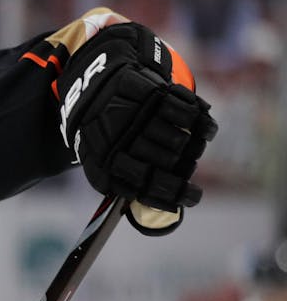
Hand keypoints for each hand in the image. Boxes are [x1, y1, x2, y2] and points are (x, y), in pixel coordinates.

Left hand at [57, 21, 217, 234]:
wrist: (96, 83)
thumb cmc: (106, 132)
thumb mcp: (104, 160)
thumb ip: (128, 185)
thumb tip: (156, 217)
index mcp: (104, 161)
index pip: (141, 186)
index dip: (170, 195)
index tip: (190, 197)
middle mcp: (119, 138)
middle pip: (165, 163)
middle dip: (182, 168)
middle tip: (187, 166)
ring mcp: (136, 114)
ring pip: (178, 141)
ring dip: (192, 147)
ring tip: (191, 147)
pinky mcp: (152, 92)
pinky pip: (187, 114)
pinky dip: (201, 124)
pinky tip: (204, 129)